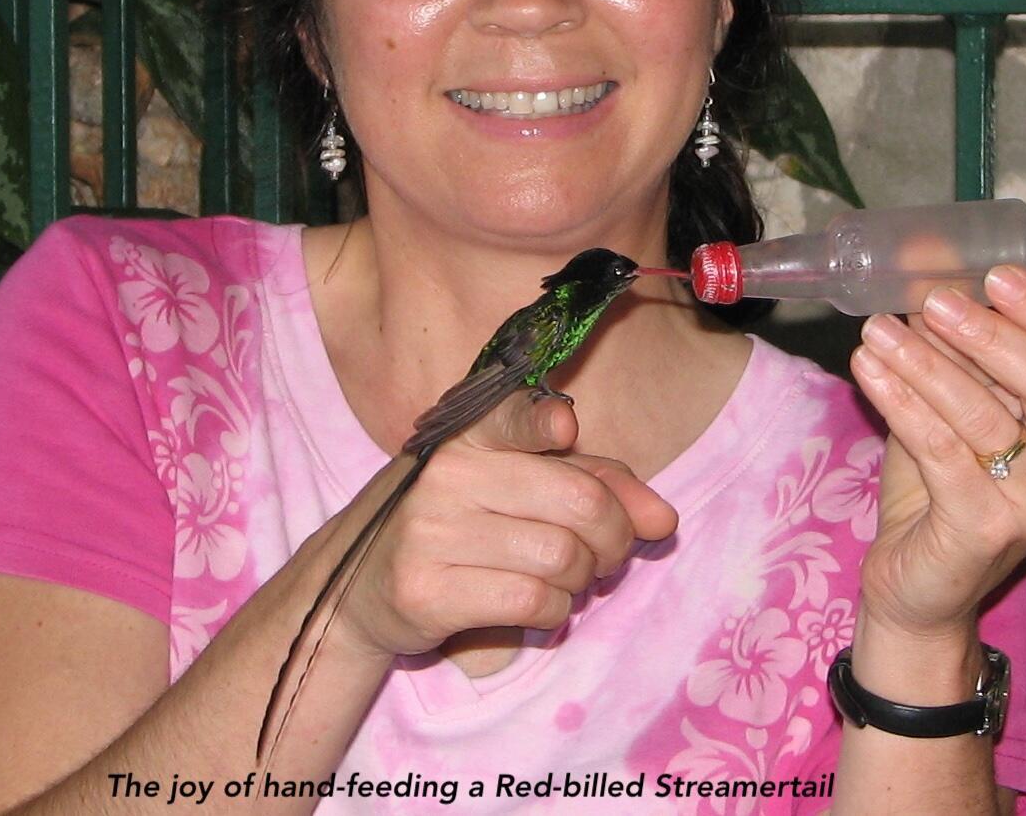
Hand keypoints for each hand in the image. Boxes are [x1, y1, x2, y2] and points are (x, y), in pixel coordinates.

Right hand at [334, 389, 677, 659]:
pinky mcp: (426, 590)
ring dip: (583, 579)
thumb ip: (594, 484)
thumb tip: (663, 518)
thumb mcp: (521, 485)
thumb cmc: (461, 523)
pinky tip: (542, 605)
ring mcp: (431, 530)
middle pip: (578, 499)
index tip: (564, 430)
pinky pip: (533, 601)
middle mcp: (448, 472)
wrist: (362, 583)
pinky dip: (557, 611)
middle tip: (606, 553)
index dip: (542, 422)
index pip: (511, 414)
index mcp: (471, 432)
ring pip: (562, 557)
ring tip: (566, 579)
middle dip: (614, 535)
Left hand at [848, 265, 1025, 639]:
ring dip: (923, 362)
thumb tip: (924, 269)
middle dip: (991, 333)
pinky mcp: (983, 530)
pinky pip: (939, 450)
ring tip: (876, 328)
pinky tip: (866, 368)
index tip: (994, 272)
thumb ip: (950, 346)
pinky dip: (899, 400)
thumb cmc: (940, 483)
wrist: (919, 581)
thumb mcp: (949, 402)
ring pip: (984, 415)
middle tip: (933, 300)